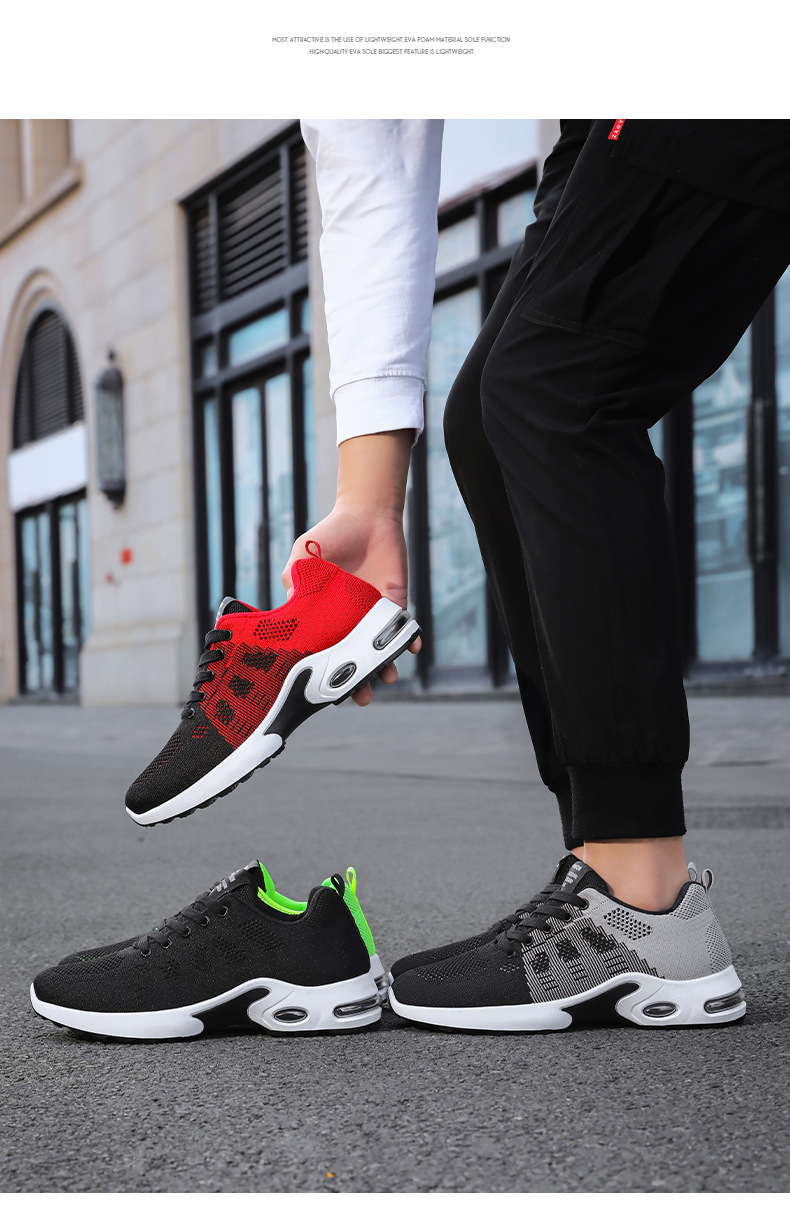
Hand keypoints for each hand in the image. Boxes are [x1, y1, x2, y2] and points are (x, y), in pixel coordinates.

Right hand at [282, 503, 421, 705]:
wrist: (366, 516)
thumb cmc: (329, 537)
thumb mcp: (302, 558)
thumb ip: (294, 584)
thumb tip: (287, 611)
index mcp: (323, 617)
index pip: (323, 652)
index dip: (324, 672)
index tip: (324, 690)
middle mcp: (349, 622)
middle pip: (354, 661)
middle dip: (358, 682)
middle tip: (360, 697)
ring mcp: (374, 616)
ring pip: (380, 652)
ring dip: (385, 667)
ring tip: (386, 677)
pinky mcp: (396, 604)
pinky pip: (405, 629)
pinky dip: (410, 640)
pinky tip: (411, 647)